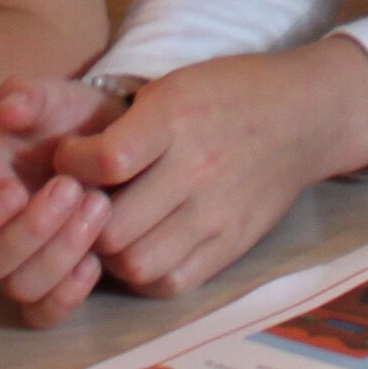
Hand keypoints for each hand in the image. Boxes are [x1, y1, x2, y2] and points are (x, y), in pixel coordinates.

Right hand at [0, 77, 128, 325]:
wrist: (119, 146)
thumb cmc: (73, 121)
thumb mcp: (56, 98)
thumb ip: (29, 95)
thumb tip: (7, 106)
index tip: (14, 189)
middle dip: (32, 231)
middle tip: (75, 190)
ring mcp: (21, 266)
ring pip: (19, 290)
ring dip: (59, 254)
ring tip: (99, 207)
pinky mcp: (54, 288)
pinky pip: (45, 315)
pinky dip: (69, 295)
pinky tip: (97, 260)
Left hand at [60, 44, 367, 297]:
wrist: (305, 116)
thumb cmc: (229, 93)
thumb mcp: (173, 86)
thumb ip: (125, 126)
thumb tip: (63, 163)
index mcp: (176, 119)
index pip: (105, 161)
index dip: (72, 165)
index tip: (69, 158)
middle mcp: (197, 170)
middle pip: (113, 227)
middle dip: (81, 220)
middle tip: (77, 207)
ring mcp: (217, 214)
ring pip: (137, 263)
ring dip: (109, 253)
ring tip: (106, 231)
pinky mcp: (232, 245)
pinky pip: (173, 282)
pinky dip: (145, 274)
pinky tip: (140, 248)